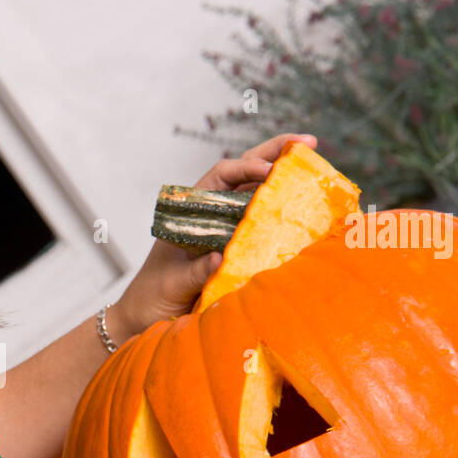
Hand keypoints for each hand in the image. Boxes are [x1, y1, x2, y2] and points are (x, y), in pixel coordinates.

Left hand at [110, 132, 317, 336]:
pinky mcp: (234, 248)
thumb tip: (222, 258)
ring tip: (313, 161)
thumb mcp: (173, 283)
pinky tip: (305, 206)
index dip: (247, 168)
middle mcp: (210, 214)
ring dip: (283, 178)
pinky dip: (281, 213)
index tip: (269, 170)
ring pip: (256, 194)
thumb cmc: (152, 295)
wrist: (143, 316)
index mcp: (190, 211)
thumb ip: (196, 271)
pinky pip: (260, 225)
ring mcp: (224, 229)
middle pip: (243, 174)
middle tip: (309, 141)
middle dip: (274, 154)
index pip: (221, 175)